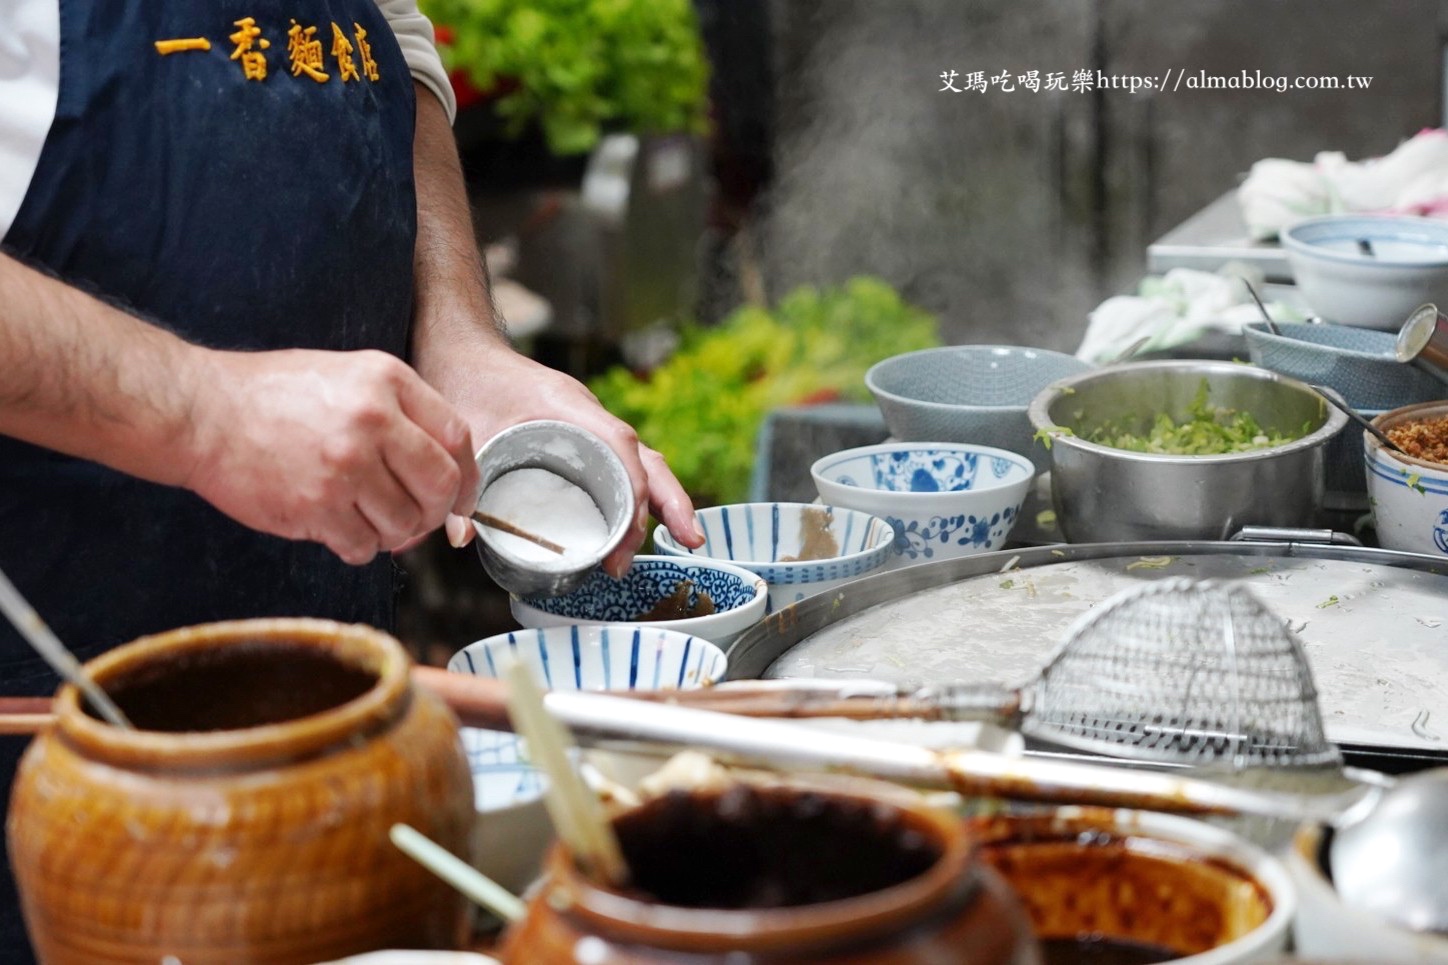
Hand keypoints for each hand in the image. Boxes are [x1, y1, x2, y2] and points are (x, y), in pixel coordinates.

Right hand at [183, 348, 479, 563]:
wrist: (201, 413)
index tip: (458, 495)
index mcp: (387, 382)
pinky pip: (364, 546)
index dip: (466, 476)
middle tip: (417, 517)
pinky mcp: (316, 507)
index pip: (457, 438)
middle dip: (435, 511)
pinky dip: (358, 546)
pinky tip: (337, 526)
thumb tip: (451, 472)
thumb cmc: (276, 396)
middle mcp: (372, 421)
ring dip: (392, 532)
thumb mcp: (350, 376)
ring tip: (364, 516)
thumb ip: (403, 413)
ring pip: (404, 524)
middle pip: (440, 486)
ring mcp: (345, 467)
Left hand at [419, 345, 704, 576]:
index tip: (625, 541)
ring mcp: (589, 426)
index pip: (621, 450)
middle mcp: (588, 416)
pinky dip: (639, 494)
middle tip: (690, 543)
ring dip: (665, 500)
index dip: (633, 497)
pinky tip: (641, 525)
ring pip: (641, 463)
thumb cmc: (465, 380)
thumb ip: (463, 482)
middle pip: (646, 459)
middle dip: (673, 501)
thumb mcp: (461, 432)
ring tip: (685, 540)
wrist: (461, 348)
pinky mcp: (581, 436)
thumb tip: (461, 538)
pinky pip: (621, 465)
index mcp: (568, 407)